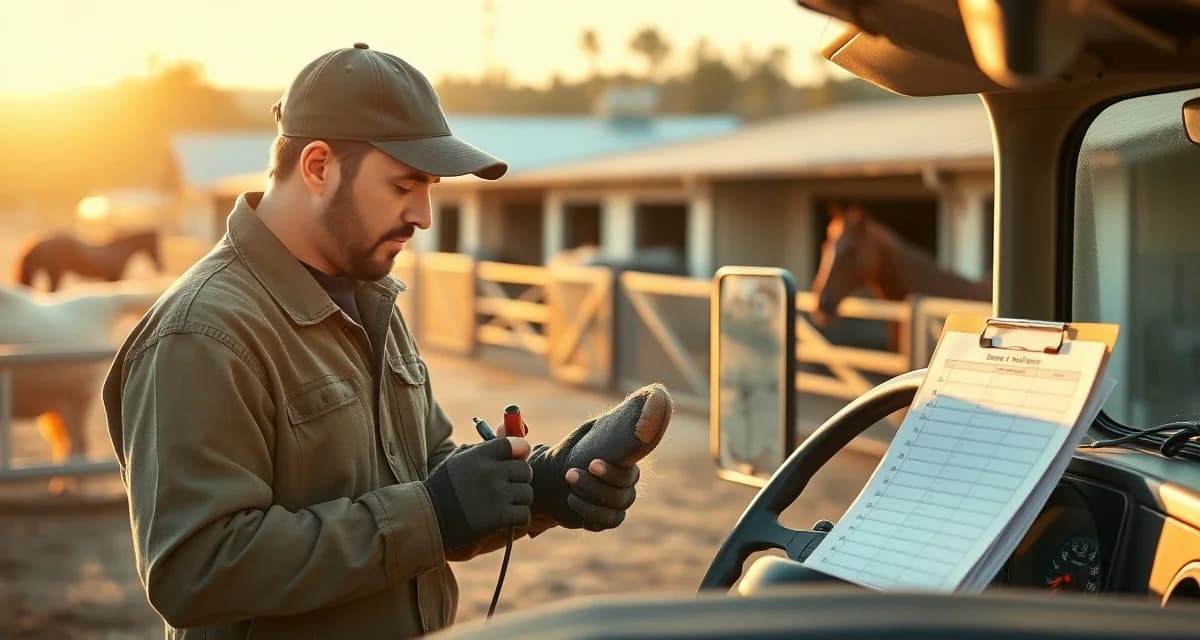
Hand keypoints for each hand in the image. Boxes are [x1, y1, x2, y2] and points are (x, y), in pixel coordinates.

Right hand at [422, 437, 531, 553]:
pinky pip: (524, 515)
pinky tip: (507, 519)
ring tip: (505, 504)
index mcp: (481, 455)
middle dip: (520, 478)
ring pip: (527, 493)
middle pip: (525, 470)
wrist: (428, 517)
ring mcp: (497, 495)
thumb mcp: (458, 460)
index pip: (516, 444)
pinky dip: (518, 519)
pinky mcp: (500, 517)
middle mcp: (491, 472)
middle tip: (510, 485)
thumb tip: (514, 442)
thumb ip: (484, 449)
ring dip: (519, 500)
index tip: (518, 457)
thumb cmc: (444, 487)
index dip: (521, 450)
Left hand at [518, 384, 670, 531]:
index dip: (611, 472)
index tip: (591, 463)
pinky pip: (605, 522)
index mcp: (626, 465)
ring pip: (615, 510)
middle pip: (623, 495)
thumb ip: (611, 421)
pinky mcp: (605, 520)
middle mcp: (626, 487)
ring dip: (589, 497)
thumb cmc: (573, 451)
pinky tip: (572, 500)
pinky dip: (588, 513)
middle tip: (570, 474)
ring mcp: (618, 505)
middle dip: (594, 485)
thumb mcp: (589, 433)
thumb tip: (645, 398)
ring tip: (568, 484)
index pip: (629, 474)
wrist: (552, 478)